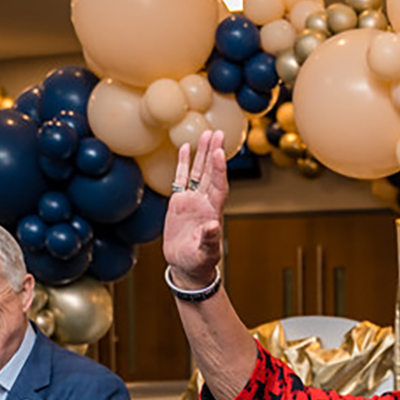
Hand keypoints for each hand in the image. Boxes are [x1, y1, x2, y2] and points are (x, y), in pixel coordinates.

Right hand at [162, 130, 228, 289]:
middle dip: (214, 153)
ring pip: (199, 172)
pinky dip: (184, 163)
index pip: (218, 186)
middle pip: (211, 172)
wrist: (187, 267)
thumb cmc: (198, 262)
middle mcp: (205, 202)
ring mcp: (193, 201)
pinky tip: (185, 148)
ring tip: (206, 133)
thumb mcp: (204, 253)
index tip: (219, 152)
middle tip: (218, 132)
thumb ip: (208, 240)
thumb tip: (212, 226)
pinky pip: (182, 178)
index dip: (219, 170)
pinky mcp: (180, 203)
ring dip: (202, 154)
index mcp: (212, 212)